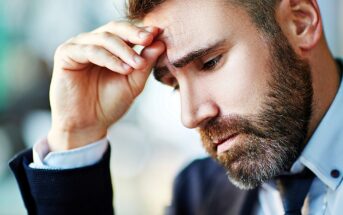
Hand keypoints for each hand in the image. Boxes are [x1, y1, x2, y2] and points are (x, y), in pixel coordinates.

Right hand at [48, 21, 164, 150]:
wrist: (88, 125)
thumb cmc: (110, 104)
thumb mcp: (133, 83)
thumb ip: (145, 63)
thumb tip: (160, 43)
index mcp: (108, 47)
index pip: (125, 31)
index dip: (141, 31)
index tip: (158, 34)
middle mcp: (92, 42)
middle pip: (114, 28)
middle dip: (133, 34)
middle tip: (149, 40)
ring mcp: (78, 47)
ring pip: (104, 38)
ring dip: (124, 50)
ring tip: (138, 65)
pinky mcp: (65, 54)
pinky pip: (90, 50)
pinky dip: (109, 58)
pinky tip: (124, 69)